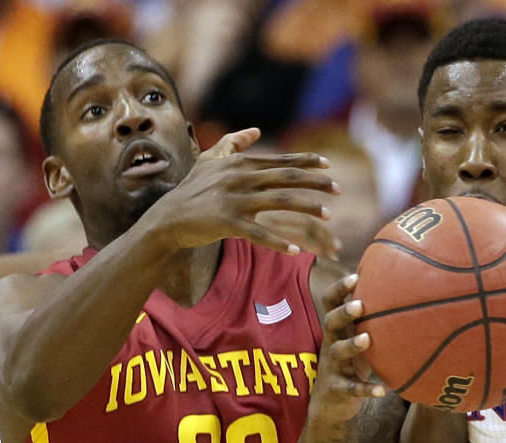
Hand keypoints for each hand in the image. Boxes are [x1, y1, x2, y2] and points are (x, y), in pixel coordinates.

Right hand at [145, 128, 340, 252]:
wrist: (167, 218)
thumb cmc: (192, 190)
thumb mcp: (210, 160)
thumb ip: (233, 144)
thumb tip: (255, 130)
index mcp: (239, 164)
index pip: (279, 161)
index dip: (306, 162)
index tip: (328, 165)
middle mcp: (239, 178)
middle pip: (286, 178)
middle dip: (315, 183)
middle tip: (338, 189)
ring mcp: (233, 200)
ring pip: (279, 201)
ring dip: (307, 207)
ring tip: (328, 215)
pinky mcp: (227, 222)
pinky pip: (259, 233)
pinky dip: (278, 241)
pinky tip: (297, 250)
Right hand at [308, 274, 384, 422]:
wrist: (330, 404)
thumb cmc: (350, 363)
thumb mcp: (356, 340)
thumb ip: (370, 321)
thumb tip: (399, 292)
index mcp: (336, 329)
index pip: (330, 303)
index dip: (339, 289)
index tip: (355, 276)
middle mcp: (331, 344)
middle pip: (330, 322)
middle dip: (343, 312)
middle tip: (359, 305)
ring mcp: (332, 366)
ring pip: (338, 352)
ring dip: (352, 345)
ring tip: (367, 339)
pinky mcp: (338, 389)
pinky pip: (352, 389)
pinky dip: (367, 389)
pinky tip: (383, 390)